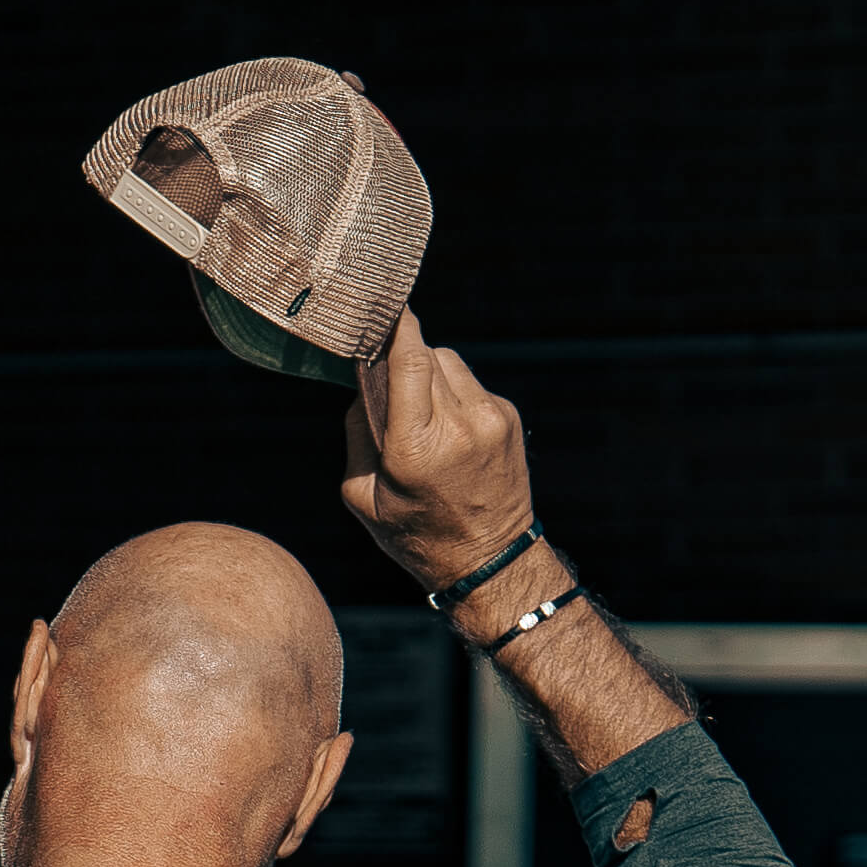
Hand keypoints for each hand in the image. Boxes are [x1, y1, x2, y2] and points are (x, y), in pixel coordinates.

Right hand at [333, 311, 539, 596]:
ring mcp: (491, 419)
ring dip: (430, 374)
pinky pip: (471, 383)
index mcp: (416, 447)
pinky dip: (454, 394)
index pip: (408, 359)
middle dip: (404, 358)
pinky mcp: (508, 417)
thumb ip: (357, 432)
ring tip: (423, 415)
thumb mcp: (362, 496)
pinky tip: (450, 431)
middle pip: (427, 354)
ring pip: (450, 362)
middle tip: (389, 383)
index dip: (395, 325)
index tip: (381, 305)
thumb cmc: (416, 535)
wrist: (490, 561)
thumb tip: (363, 381)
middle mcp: (459, 426)